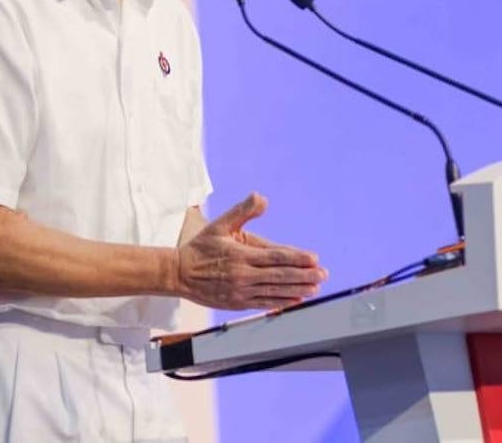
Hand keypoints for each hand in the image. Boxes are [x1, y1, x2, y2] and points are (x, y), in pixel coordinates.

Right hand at [175, 192, 327, 309]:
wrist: (178, 274)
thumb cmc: (201, 247)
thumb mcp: (220, 225)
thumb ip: (242, 211)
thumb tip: (261, 197)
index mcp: (241, 255)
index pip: (275, 257)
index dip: (296, 258)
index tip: (314, 258)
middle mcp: (243, 275)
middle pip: (279, 276)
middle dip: (304, 276)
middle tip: (322, 274)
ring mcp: (240, 292)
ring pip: (274, 292)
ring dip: (296, 290)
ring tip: (315, 289)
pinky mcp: (237, 303)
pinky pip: (263, 304)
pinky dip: (281, 302)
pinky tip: (295, 300)